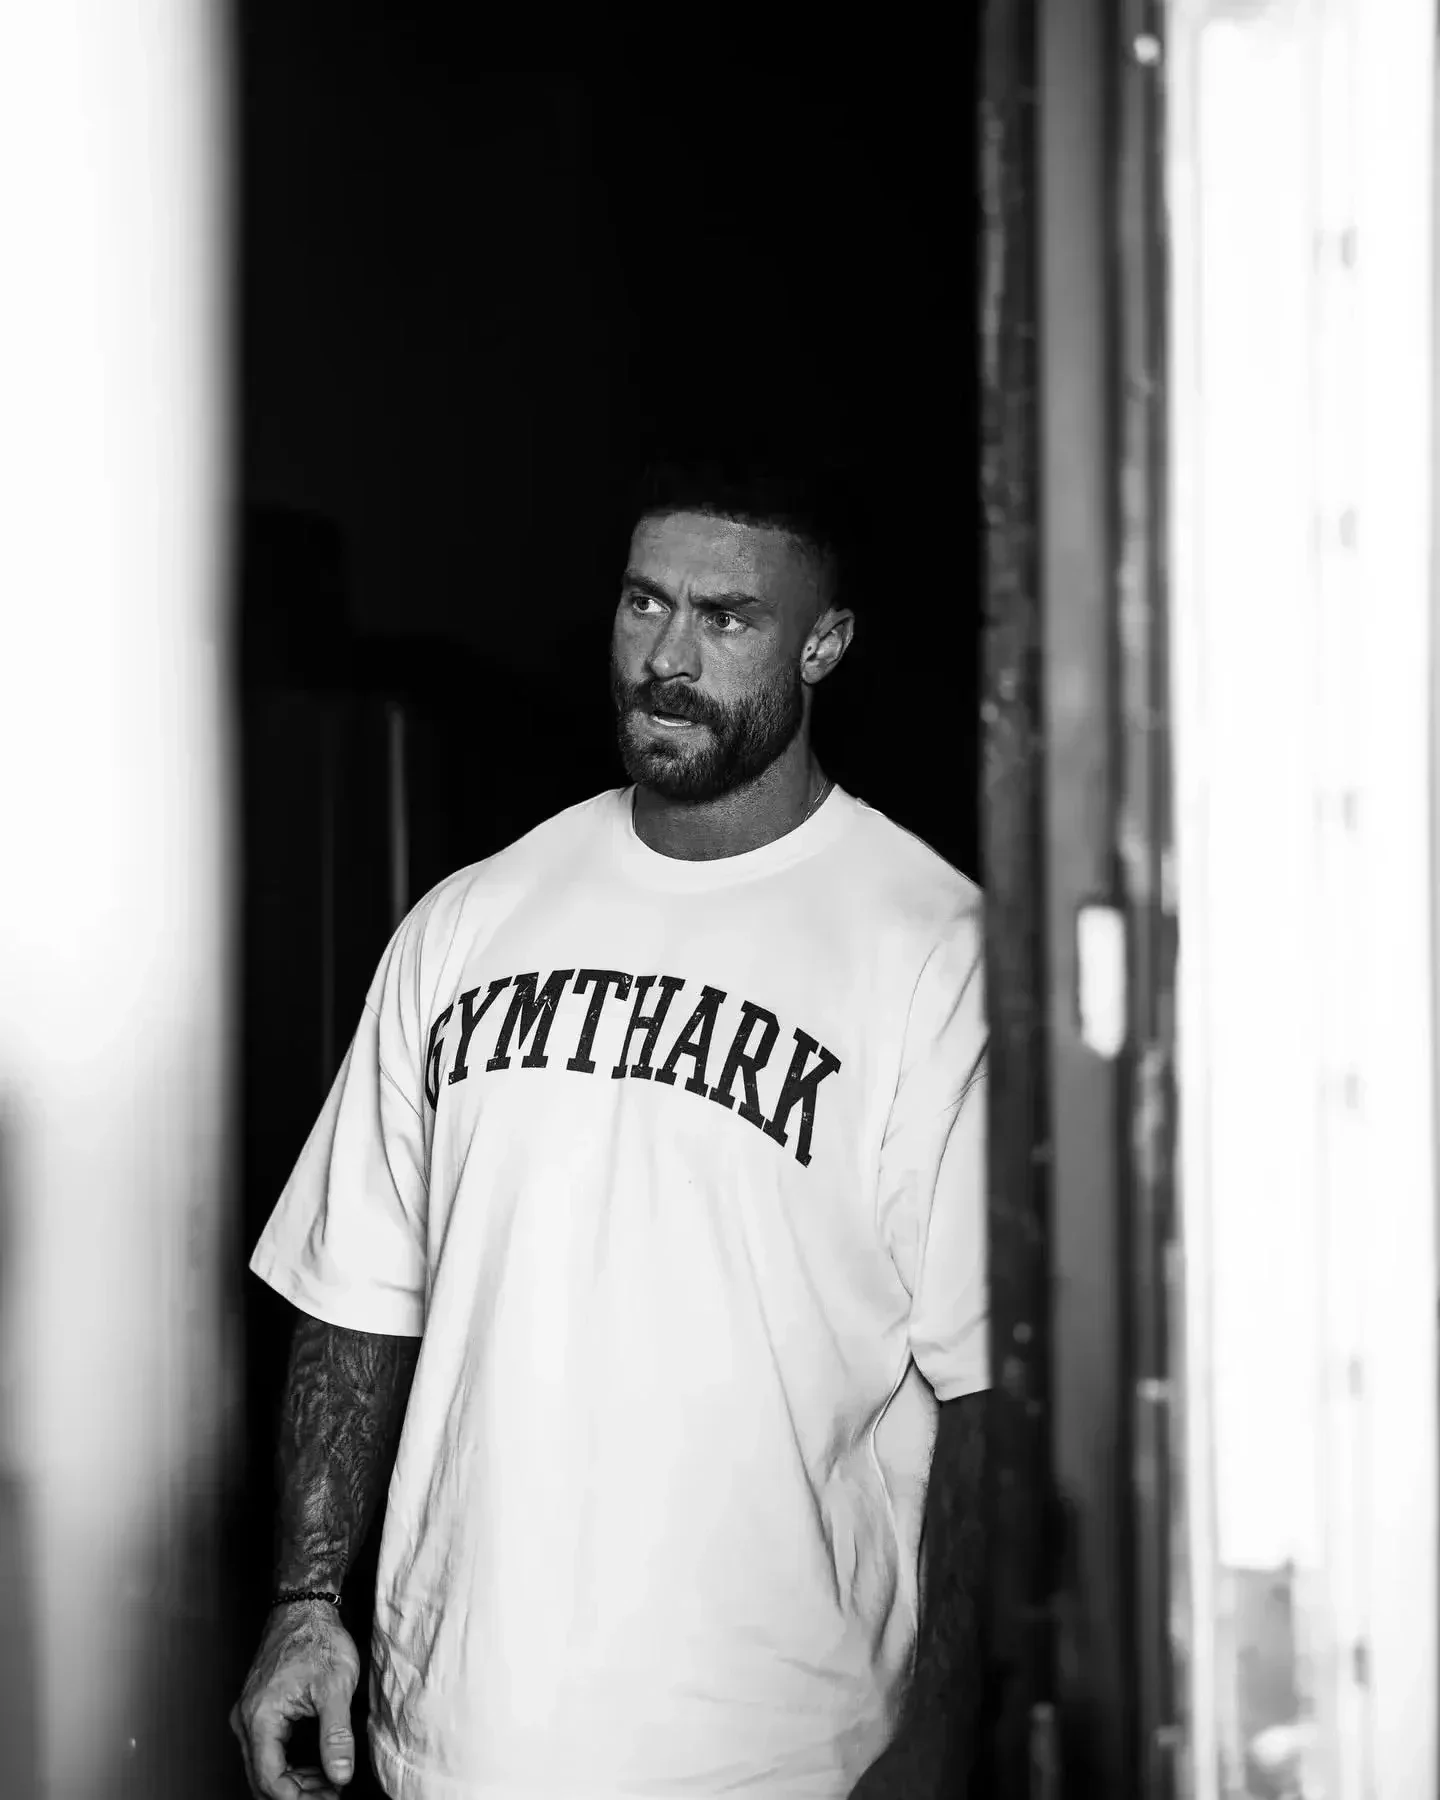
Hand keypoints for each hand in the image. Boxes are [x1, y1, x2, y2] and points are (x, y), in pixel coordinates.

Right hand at [230, 1600, 361, 1799]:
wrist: (304, 1606)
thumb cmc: (318, 1638)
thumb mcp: (335, 1687)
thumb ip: (336, 1735)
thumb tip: (340, 1775)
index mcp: (260, 1718)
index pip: (270, 1778)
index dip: (297, 1798)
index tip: (329, 1799)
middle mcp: (246, 1720)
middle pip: (263, 1778)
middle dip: (297, 1794)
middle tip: (331, 1796)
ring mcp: (250, 1716)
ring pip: (265, 1767)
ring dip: (295, 1782)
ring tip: (329, 1786)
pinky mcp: (259, 1711)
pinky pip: (268, 1751)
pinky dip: (290, 1765)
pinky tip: (316, 1768)